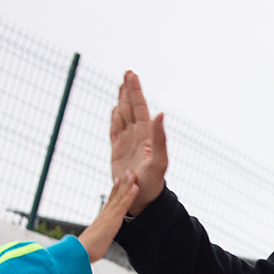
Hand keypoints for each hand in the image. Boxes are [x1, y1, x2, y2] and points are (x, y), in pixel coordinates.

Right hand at [78, 170, 138, 261]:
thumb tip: (97, 239)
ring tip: (132, 173)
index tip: (118, 180)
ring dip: (127, 184)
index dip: (115, 190)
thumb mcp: (96, 240)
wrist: (82, 250)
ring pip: (120, 196)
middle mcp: (105, 213)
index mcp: (102, 217)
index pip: (110, 201)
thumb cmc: (88, 249)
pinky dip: (130, 195)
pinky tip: (135, 187)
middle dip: (123, 182)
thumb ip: (98, 236)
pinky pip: (124, 204)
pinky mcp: (113, 218)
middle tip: (128, 171)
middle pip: (116, 194)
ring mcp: (109, 214)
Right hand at [110, 70, 166, 214]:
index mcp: (146, 135)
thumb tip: (160, 114)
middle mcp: (137, 136)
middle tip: (127, 73)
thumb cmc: (153, 184)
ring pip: (123, 116)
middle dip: (129, 91)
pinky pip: (115, 130)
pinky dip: (114, 118)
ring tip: (121, 86)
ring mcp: (127, 143)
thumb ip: (159, 138)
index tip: (131, 75)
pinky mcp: (117, 152)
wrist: (142, 201)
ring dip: (122, 101)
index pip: (140, 108)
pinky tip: (114, 109)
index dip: (135, 91)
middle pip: (131, 108)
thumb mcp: (158, 161)